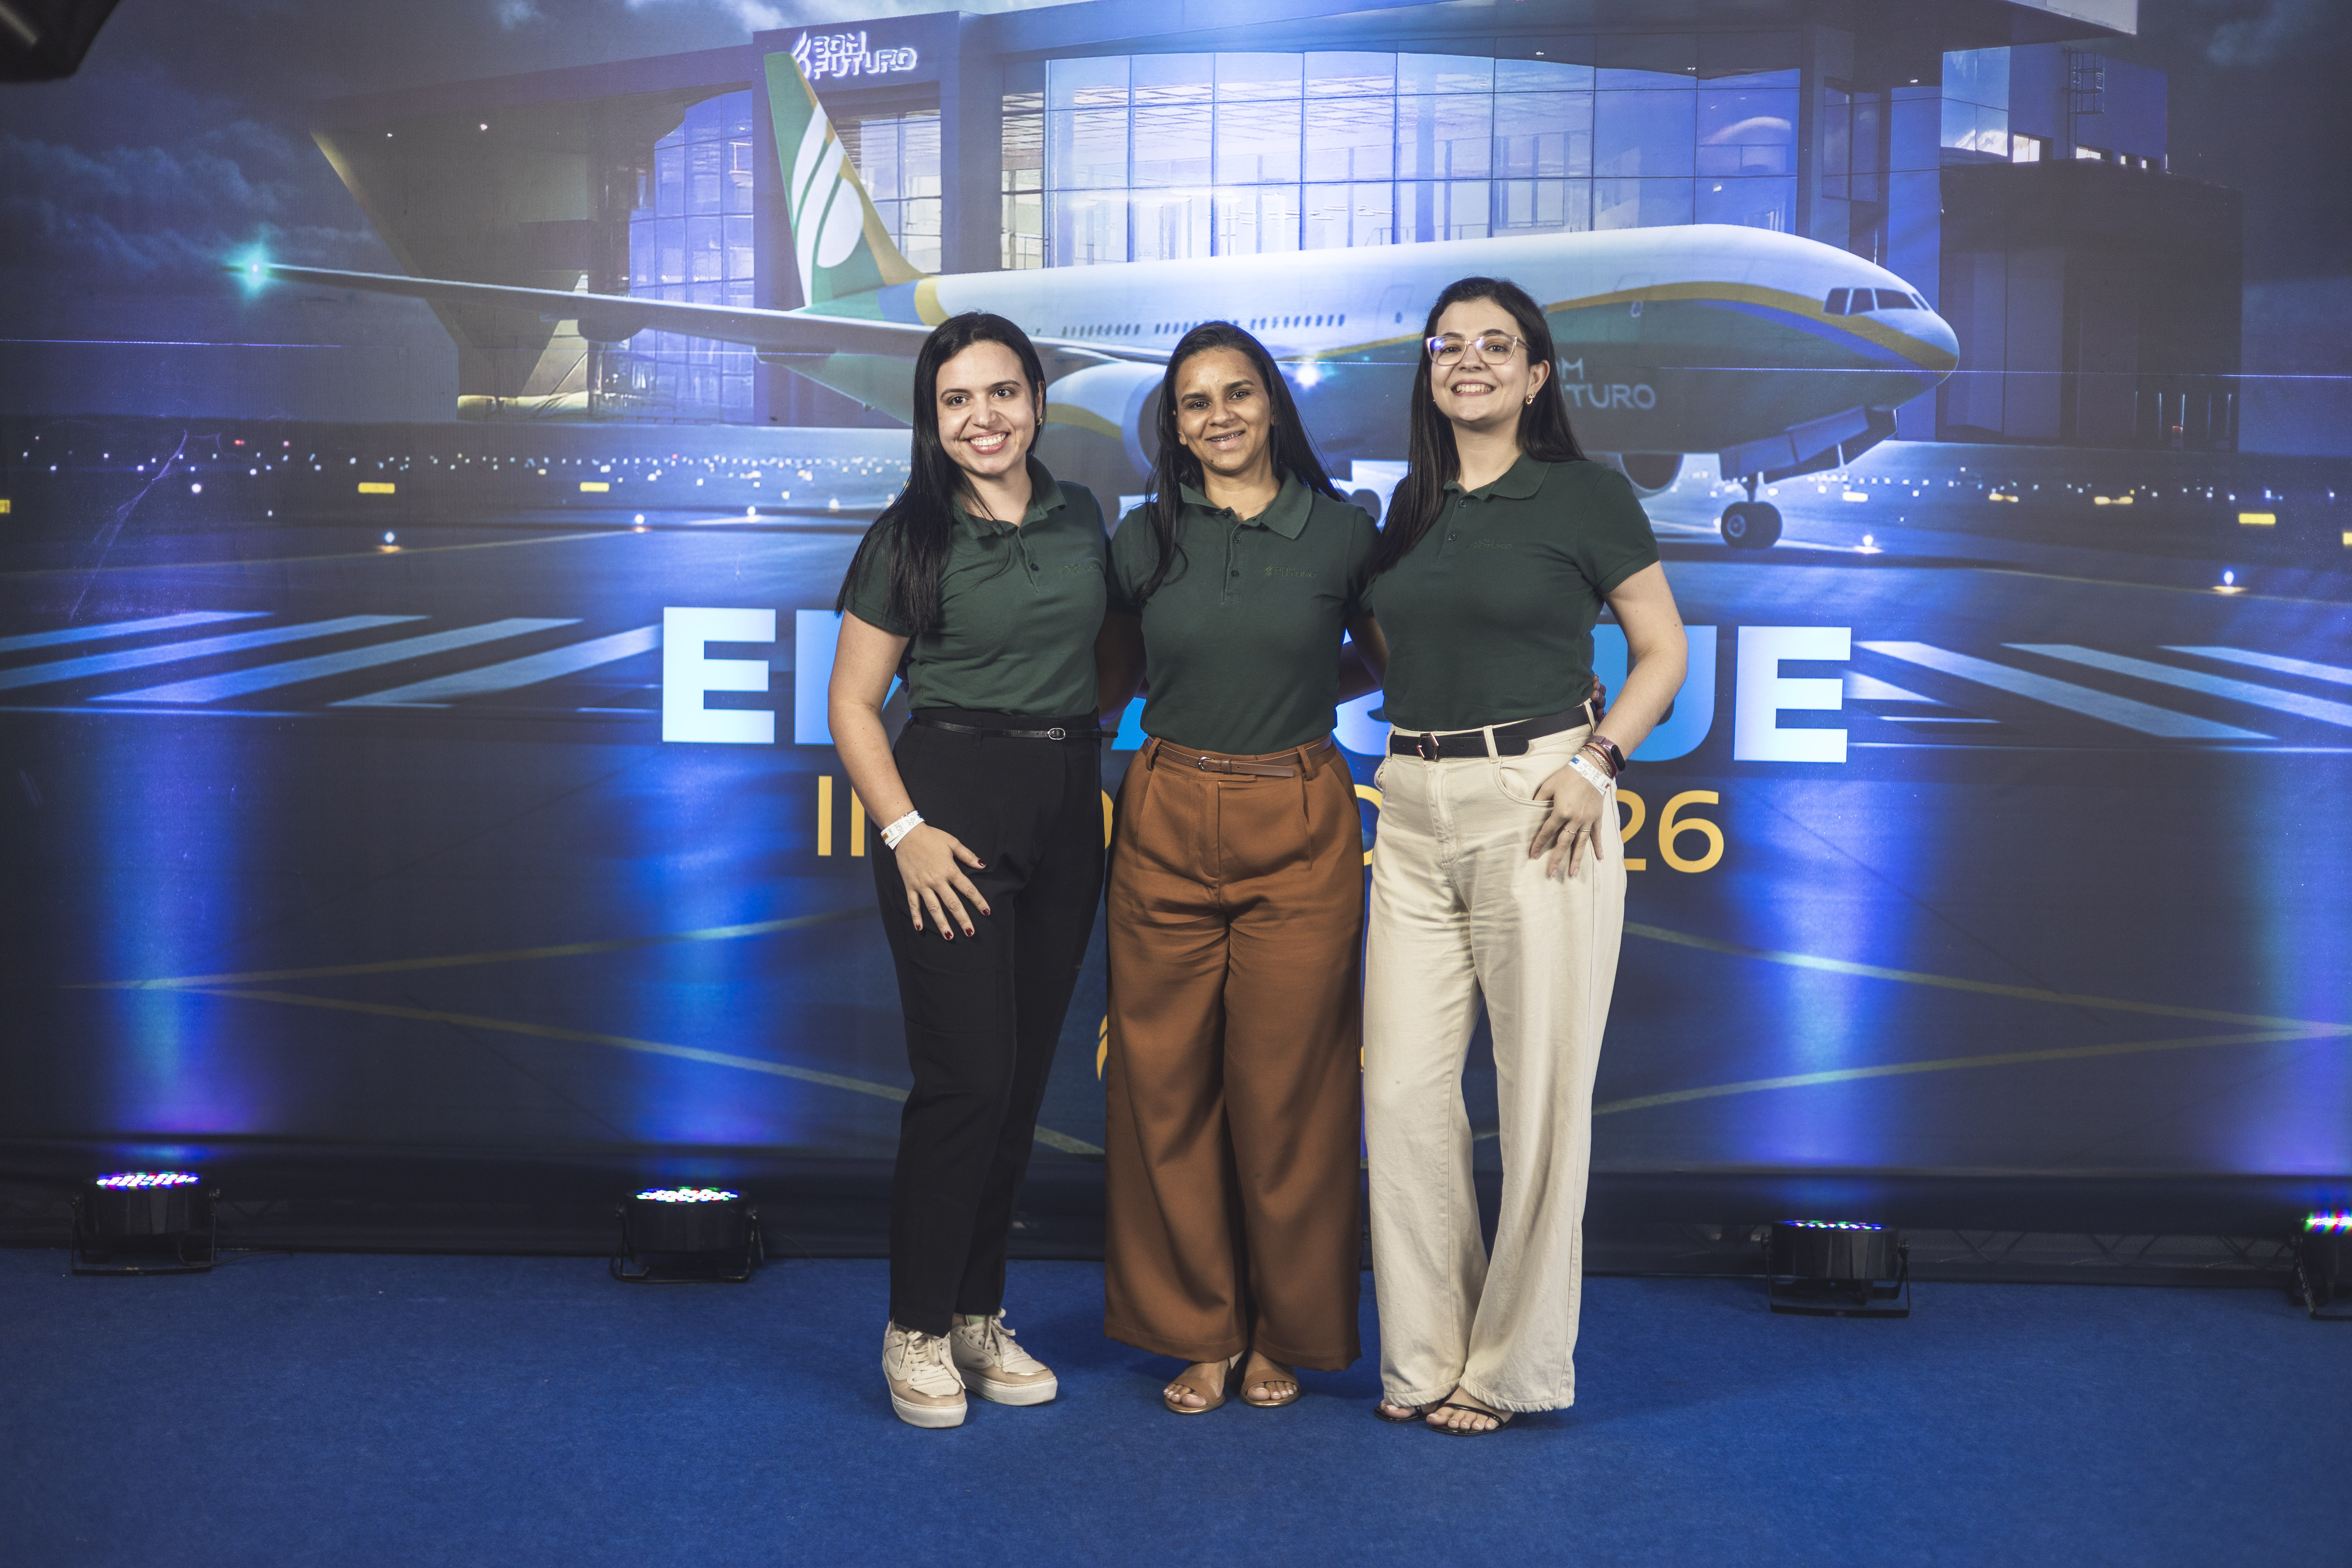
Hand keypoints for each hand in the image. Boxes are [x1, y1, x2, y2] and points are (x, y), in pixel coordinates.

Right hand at [894, 824, 988, 938]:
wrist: (907, 834)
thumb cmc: (931, 837)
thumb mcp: (952, 842)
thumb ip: (968, 855)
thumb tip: (982, 865)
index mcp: (949, 870)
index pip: (967, 889)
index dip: (978, 901)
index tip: (986, 912)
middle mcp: (937, 880)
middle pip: (952, 903)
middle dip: (962, 919)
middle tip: (970, 932)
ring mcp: (922, 884)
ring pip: (934, 908)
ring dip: (941, 923)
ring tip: (949, 936)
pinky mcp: (910, 885)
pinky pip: (913, 904)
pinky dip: (916, 916)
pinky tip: (920, 928)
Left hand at [1528, 760, 1607, 879]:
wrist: (1592, 768)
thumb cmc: (1568, 775)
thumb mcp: (1548, 785)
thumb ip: (1538, 799)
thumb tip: (1530, 810)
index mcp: (1561, 812)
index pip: (1547, 832)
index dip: (1538, 844)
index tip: (1532, 856)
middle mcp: (1575, 819)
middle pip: (1563, 843)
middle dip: (1556, 860)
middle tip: (1551, 874)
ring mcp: (1588, 820)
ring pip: (1581, 844)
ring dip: (1577, 860)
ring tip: (1573, 874)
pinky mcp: (1597, 817)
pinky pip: (1597, 835)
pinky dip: (1598, 847)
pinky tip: (1600, 859)